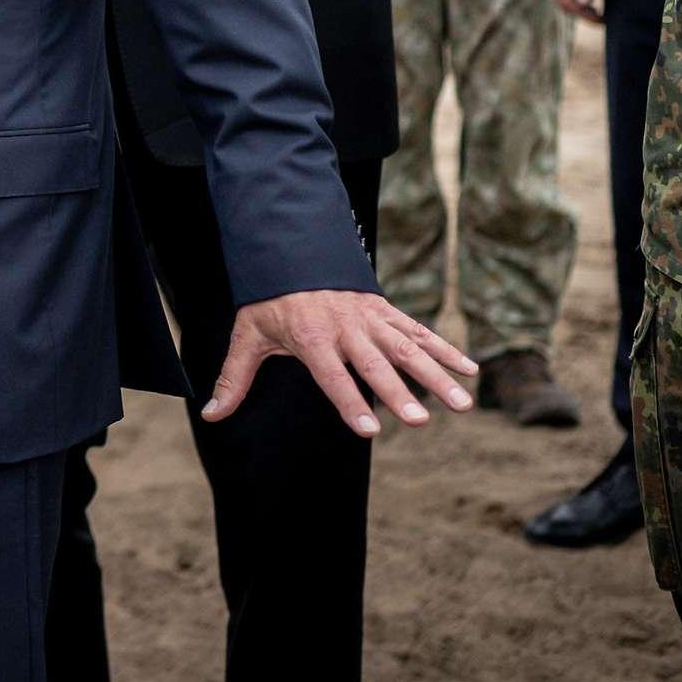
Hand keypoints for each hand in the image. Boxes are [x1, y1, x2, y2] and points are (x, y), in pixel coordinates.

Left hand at [203, 290, 476, 435]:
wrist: (290, 251)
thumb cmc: (269, 301)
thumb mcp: (247, 336)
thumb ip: (234, 377)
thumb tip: (211, 414)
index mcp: (311, 337)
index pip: (331, 376)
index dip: (349, 401)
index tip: (370, 430)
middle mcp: (345, 328)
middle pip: (376, 365)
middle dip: (399, 393)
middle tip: (421, 422)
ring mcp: (370, 318)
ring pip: (408, 349)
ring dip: (437, 376)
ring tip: (463, 404)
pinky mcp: (386, 310)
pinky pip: (420, 331)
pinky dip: (446, 350)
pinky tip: (470, 371)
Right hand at [538, 0, 597, 22]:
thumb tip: (585, 3)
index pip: (569, 3)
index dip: (585, 14)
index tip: (601, 20)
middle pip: (564, 5)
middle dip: (582, 14)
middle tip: (601, 20)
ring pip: (563, 0)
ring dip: (579, 8)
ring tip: (596, 12)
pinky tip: (586, 0)